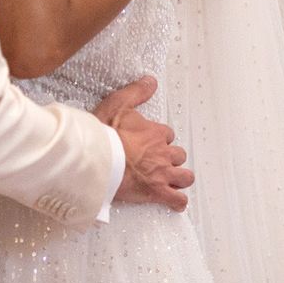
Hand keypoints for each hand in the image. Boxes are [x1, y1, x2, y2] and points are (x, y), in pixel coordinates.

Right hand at [93, 76, 192, 211]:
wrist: (99, 159)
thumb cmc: (105, 134)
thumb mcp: (118, 104)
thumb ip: (136, 92)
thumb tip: (151, 81)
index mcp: (155, 133)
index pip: (167, 135)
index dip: (160, 139)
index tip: (149, 142)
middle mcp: (163, 153)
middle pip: (178, 155)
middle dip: (171, 158)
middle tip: (159, 162)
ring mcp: (162, 173)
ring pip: (184, 177)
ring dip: (180, 178)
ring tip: (173, 180)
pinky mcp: (157, 191)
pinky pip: (177, 199)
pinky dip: (177, 201)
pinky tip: (174, 202)